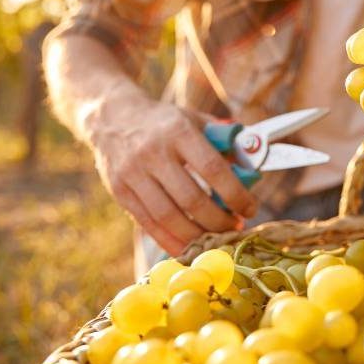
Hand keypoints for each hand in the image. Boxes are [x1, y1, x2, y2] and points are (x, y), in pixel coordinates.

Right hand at [89, 95, 256, 255]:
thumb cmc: (165, 122)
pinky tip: (189, 247)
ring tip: (216, 238)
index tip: (250, 208)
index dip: (235, 194)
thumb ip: (223, 142)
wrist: (112, 117)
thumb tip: (251, 167)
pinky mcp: (119, 191)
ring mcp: (133, 173)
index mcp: (179, 131)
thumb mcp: (195, 120)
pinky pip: (148, 223)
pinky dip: (170, 240)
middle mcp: (154, 153)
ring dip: (197, 235)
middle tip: (235, 226)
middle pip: (191, 198)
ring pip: (168, 216)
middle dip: (218, 220)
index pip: (213, 168)